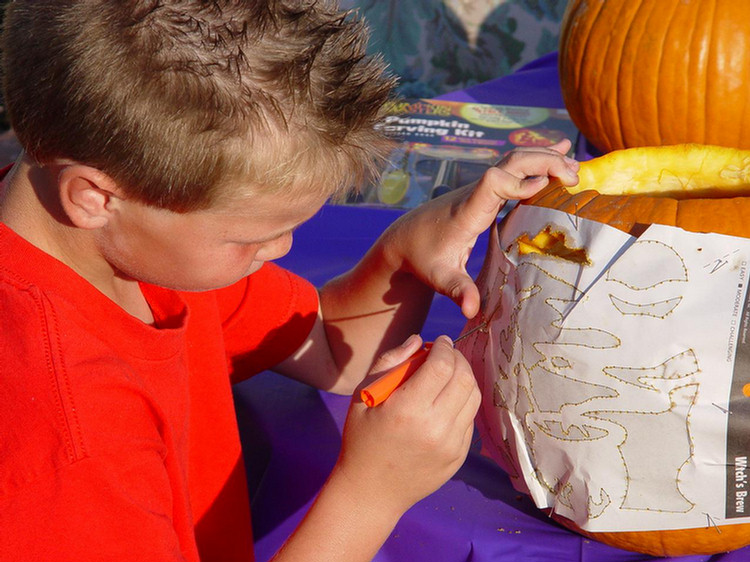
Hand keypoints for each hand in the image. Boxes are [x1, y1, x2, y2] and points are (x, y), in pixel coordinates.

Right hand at [333, 335, 480, 515]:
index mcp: (408, 410)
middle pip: (464, 378)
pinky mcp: (459, 456)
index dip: (445, 348)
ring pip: (473, 397)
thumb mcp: (363, 396)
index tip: (440, 341)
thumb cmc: (362, 439)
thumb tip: (419, 340)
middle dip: (458, 358)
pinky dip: (463, 401)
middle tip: (447, 353)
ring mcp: (451, 445)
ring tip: (449, 373)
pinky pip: (470, 419)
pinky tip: (447, 399)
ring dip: (464, 378)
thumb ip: (390, 362)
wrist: (371, 491)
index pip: (442, 366)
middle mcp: (435, 428)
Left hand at [381, 139, 578, 318]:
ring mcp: (481, 189)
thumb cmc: (423, 258)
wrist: (405, 239)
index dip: (518, 180)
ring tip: (576, 168)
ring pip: (514, 160)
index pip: (492, 182)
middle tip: (574, 176)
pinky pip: (513, 168)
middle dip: (543, 162)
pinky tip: (560, 151)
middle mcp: (476, 193)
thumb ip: (457, 291)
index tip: (544, 186)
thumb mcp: (439, 277)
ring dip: (544, 158)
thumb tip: (472, 311)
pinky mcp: (486, 191)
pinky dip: (538, 159)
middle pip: (510, 162)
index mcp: (467, 211)